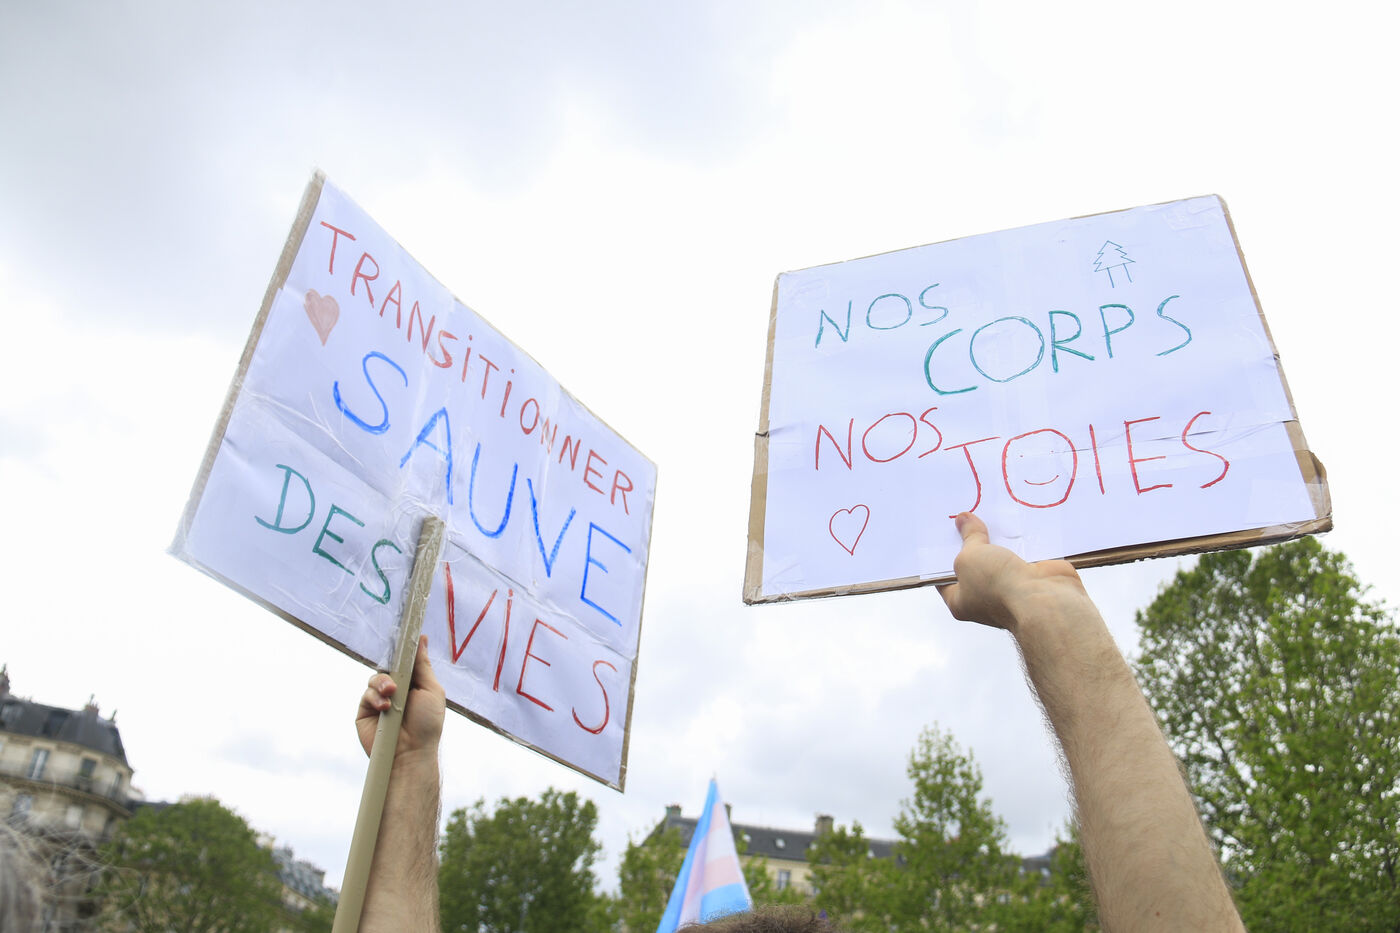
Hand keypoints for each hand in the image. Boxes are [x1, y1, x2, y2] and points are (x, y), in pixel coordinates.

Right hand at [357, 635, 445, 758]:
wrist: (411, 753)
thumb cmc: (427, 725)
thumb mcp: (431, 690)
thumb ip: (423, 665)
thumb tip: (422, 638)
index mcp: (413, 683)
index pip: (405, 661)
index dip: (403, 650)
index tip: (403, 634)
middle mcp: (395, 689)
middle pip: (388, 666)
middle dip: (393, 668)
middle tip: (399, 673)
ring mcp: (379, 700)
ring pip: (375, 678)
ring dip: (383, 683)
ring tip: (391, 693)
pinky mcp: (366, 711)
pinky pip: (366, 694)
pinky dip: (375, 697)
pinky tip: (384, 707)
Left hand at [938, 512, 1087, 631]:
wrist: (1045, 599)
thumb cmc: (998, 586)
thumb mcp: (970, 556)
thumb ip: (968, 537)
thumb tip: (963, 519)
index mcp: (962, 602)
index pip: (944, 578)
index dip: (941, 556)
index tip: (941, 532)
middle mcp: (986, 599)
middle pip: (975, 564)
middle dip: (973, 541)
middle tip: (966, 515)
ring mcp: (1012, 588)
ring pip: (1002, 557)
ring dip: (1000, 538)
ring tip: (990, 510)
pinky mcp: (1034, 577)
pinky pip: (1025, 554)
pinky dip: (1023, 539)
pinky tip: (1016, 518)